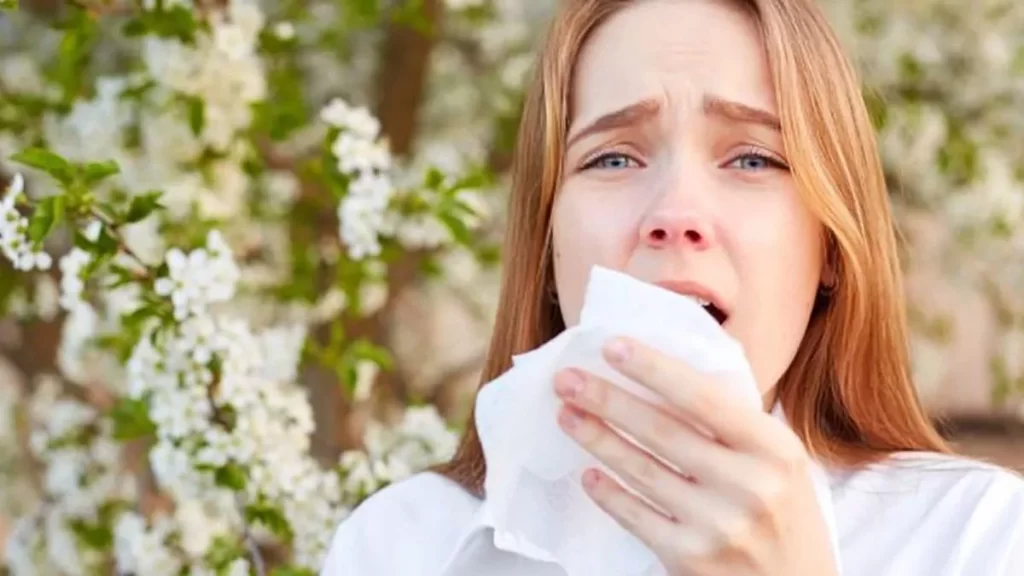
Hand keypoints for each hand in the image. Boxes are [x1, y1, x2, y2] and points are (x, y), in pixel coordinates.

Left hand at [552, 336, 838, 575]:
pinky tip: (588, 473)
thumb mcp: (778, 461)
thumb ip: (733, 423)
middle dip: (607, 400)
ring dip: (596, 439)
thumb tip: (662, 373)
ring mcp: (718, 526)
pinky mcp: (690, 559)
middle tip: (567, 380)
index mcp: (775, 449)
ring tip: (567, 415)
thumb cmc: (782, 514)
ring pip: (640, 470)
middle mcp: (749, 486)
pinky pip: (635, 516)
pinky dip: (608, 492)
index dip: (653, 370)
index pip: (703, 398)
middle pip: (661, 431)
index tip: (612, 348)